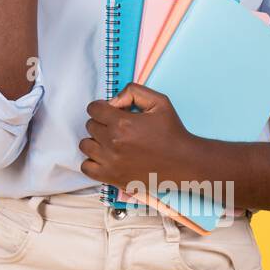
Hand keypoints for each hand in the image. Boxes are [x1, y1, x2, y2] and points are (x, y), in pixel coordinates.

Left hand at [79, 83, 197, 189]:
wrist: (184, 162)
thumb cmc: (172, 132)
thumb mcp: (159, 101)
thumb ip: (133, 92)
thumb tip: (113, 101)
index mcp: (122, 123)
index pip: (93, 109)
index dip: (102, 108)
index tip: (111, 113)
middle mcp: (113, 142)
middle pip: (90, 126)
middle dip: (101, 123)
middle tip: (117, 128)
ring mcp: (110, 162)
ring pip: (85, 145)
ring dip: (96, 141)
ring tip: (111, 142)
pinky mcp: (112, 177)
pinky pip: (86, 167)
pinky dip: (92, 161)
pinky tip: (106, 157)